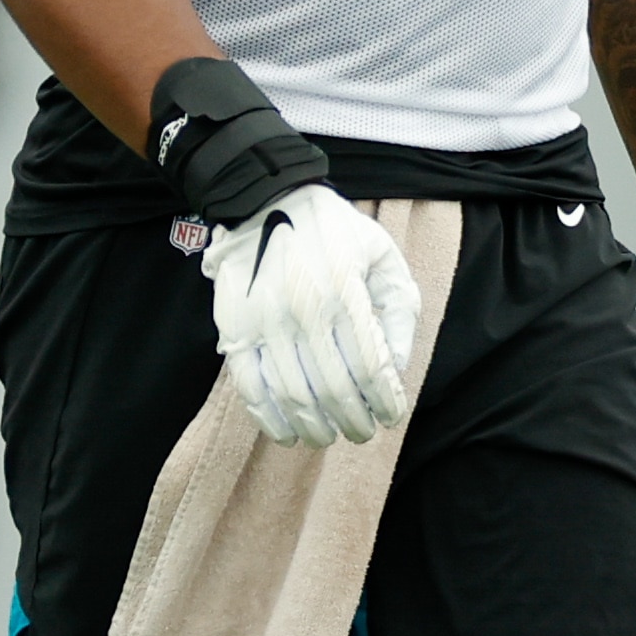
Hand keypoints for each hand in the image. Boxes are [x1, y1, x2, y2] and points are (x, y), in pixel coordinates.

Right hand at [201, 186, 420, 446]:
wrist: (265, 200)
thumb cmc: (334, 231)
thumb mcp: (382, 254)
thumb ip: (399, 309)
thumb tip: (398, 366)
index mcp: (344, 290)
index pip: (371, 366)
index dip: (385, 401)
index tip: (392, 415)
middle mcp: (303, 310)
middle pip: (335, 389)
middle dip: (355, 421)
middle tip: (364, 432)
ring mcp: (265, 322)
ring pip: (294, 396)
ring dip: (316, 428)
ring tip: (331, 436)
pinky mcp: (235, 329)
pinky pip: (250, 387)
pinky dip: (270, 419)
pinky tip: (289, 433)